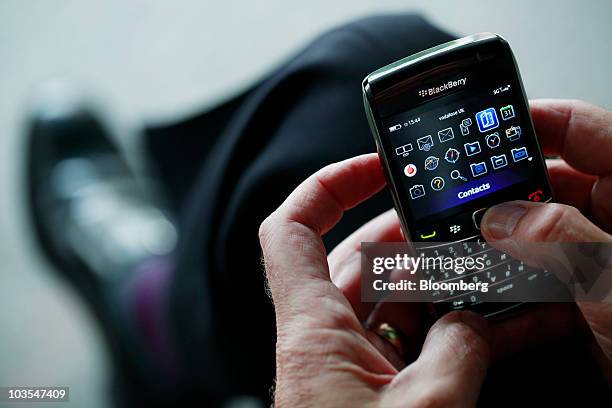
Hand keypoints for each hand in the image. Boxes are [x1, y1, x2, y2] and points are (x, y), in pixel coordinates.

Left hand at [260, 155, 489, 406]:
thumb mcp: (426, 406)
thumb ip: (458, 351)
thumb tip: (474, 322)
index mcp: (313, 331)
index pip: (292, 230)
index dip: (327, 185)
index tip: (375, 166)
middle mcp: (322, 340)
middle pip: (356, 259)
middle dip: (408, 236)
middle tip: (457, 225)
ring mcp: (346, 365)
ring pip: (386, 300)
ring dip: (434, 286)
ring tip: (490, 274)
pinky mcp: (369, 389)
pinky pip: (404, 342)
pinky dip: (442, 331)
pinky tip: (492, 327)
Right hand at [480, 100, 611, 372]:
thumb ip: (565, 242)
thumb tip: (503, 217)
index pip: (582, 130)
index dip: (533, 118)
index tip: (483, 125)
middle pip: (549, 179)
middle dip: (502, 189)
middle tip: (460, 197)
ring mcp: (600, 253)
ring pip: (538, 227)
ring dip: (501, 236)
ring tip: (465, 241)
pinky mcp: (587, 288)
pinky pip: (539, 266)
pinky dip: (512, 273)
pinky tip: (491, 283)